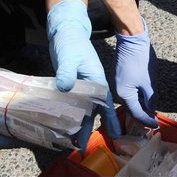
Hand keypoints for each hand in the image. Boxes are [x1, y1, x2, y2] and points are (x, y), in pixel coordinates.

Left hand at [47, 0, 122, 148]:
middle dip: (86, 128)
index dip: (109, 121)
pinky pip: (72, 102)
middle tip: (80, 146)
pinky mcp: (72, 82)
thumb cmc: (71, 42)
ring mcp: (81, 84)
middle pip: (91, 111)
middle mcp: (91, 85)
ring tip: (70, 140)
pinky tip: (61, 122)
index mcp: (96, 80)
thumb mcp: (69, 57)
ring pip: (81, 108)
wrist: (66, 30)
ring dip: (77, 123)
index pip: (104, 105)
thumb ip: (67, 72)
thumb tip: (65, 87)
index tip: (115, 136)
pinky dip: (69, 113)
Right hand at [115, 20, 157, 127]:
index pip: (136, 114)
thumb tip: (151, 111)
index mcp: (124, 94)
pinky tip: (145, 98)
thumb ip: (150, 99)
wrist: (131, 39)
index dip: (147, 121)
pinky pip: (130, 92)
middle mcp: (118, 91)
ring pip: (131, 100)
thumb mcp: (149, 82)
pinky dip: (138, 97)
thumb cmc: (140, 59)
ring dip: (141, 106)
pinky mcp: (121, 77)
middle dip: (143, 115)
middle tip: (154, 121)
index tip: (156, 125)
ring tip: (151, 111)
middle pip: (132, 108)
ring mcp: (118, 84)